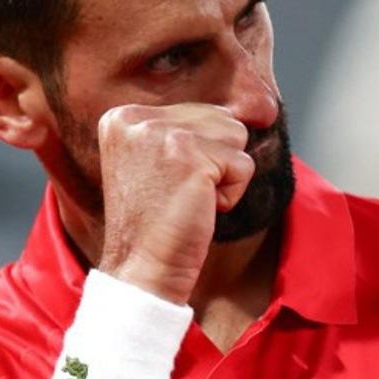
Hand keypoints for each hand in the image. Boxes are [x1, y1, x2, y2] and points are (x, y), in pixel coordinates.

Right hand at [95, 103, 254, 302]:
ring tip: (189, 199)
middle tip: (179, 194)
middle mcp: (137, 118)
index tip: (166, 185)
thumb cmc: (158, 222)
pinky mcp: (189, 155)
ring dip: (225, 174)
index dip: (200, 153)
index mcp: (123, 116)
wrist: (142, 268)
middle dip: (215, 160)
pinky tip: (198, 209)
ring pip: (236, 134)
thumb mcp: (158, 161)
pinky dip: (232, 194)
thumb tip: (256, 109)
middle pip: (220, 117)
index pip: (198, 110)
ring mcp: (162, 133)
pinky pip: (244, 165)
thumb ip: (187, 128)